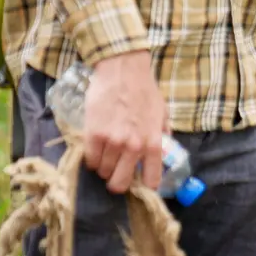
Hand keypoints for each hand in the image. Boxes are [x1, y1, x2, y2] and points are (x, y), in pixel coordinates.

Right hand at [83, 50, 166, 193]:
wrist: (122, 70)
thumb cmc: (144, 89)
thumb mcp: (162, 112)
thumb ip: (163, 133)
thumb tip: (165, 149)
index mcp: (154, 143)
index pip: (151, 180)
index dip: (144, 185)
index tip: (139, 182)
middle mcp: (133, 146)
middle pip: (120, 184)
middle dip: (117, 182)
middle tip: (116, 172)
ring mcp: (112, 142)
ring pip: (103, 172)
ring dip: (104, 167)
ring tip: (107, 152)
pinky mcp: (93, 135)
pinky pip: (90, 160)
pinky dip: (92, 158)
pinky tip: (96, 147)